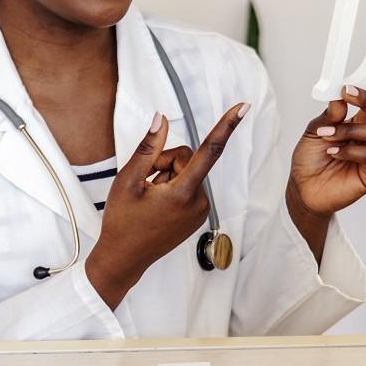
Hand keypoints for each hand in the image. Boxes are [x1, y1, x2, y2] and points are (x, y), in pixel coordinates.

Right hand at [84, 103, 249, 307]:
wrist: (124, 258)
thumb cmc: (122, 222)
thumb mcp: (127, 181)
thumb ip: (147, 148)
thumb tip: (161, 119)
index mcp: (183, 194)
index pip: (210, 151)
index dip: (226, 126)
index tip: (243, 107)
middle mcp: (199, 203)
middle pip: (188, 159)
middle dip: (164, 163)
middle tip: (145, 182)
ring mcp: (200, 211)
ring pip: (187, 172)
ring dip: (167, 177)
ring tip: (149, 197)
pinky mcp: (198, 215)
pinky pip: (189, 186)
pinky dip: (173, 188)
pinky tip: (158, 204)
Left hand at [289, 40, 365, 218]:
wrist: (303, 190)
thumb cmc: (311, 159)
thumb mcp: (315, 129)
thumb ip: (330, 113)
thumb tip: (342, 97)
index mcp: (361, 118)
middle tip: (346, 92)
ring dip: (350, 130)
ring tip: (327, 135)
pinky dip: (350, 150)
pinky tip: (334, 151)